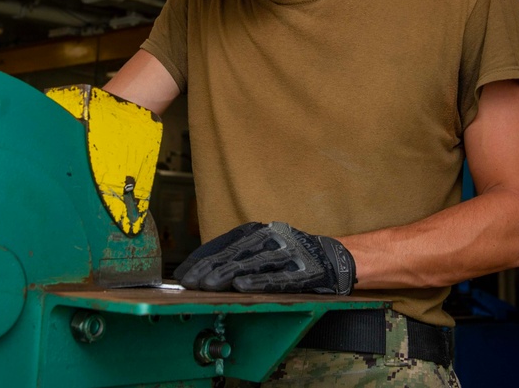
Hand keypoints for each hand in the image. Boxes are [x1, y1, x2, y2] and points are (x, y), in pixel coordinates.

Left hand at [173, 221, 355, 294]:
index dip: (202, 258)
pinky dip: (259, 281)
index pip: (224, 243)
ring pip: (253, 263)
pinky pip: (278, 278)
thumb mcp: (261, 249)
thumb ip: (236, 256)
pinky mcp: (304, 272)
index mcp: (258, 231)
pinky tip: (242, 286)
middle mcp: (272, 238)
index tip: (183, 273)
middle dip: (209, 268)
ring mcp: (289, 254)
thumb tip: (200, 271)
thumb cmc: (289, 257)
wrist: (335, 258)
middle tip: (189, 282)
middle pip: (235, 252)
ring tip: (207, 285)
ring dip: (227, 274)